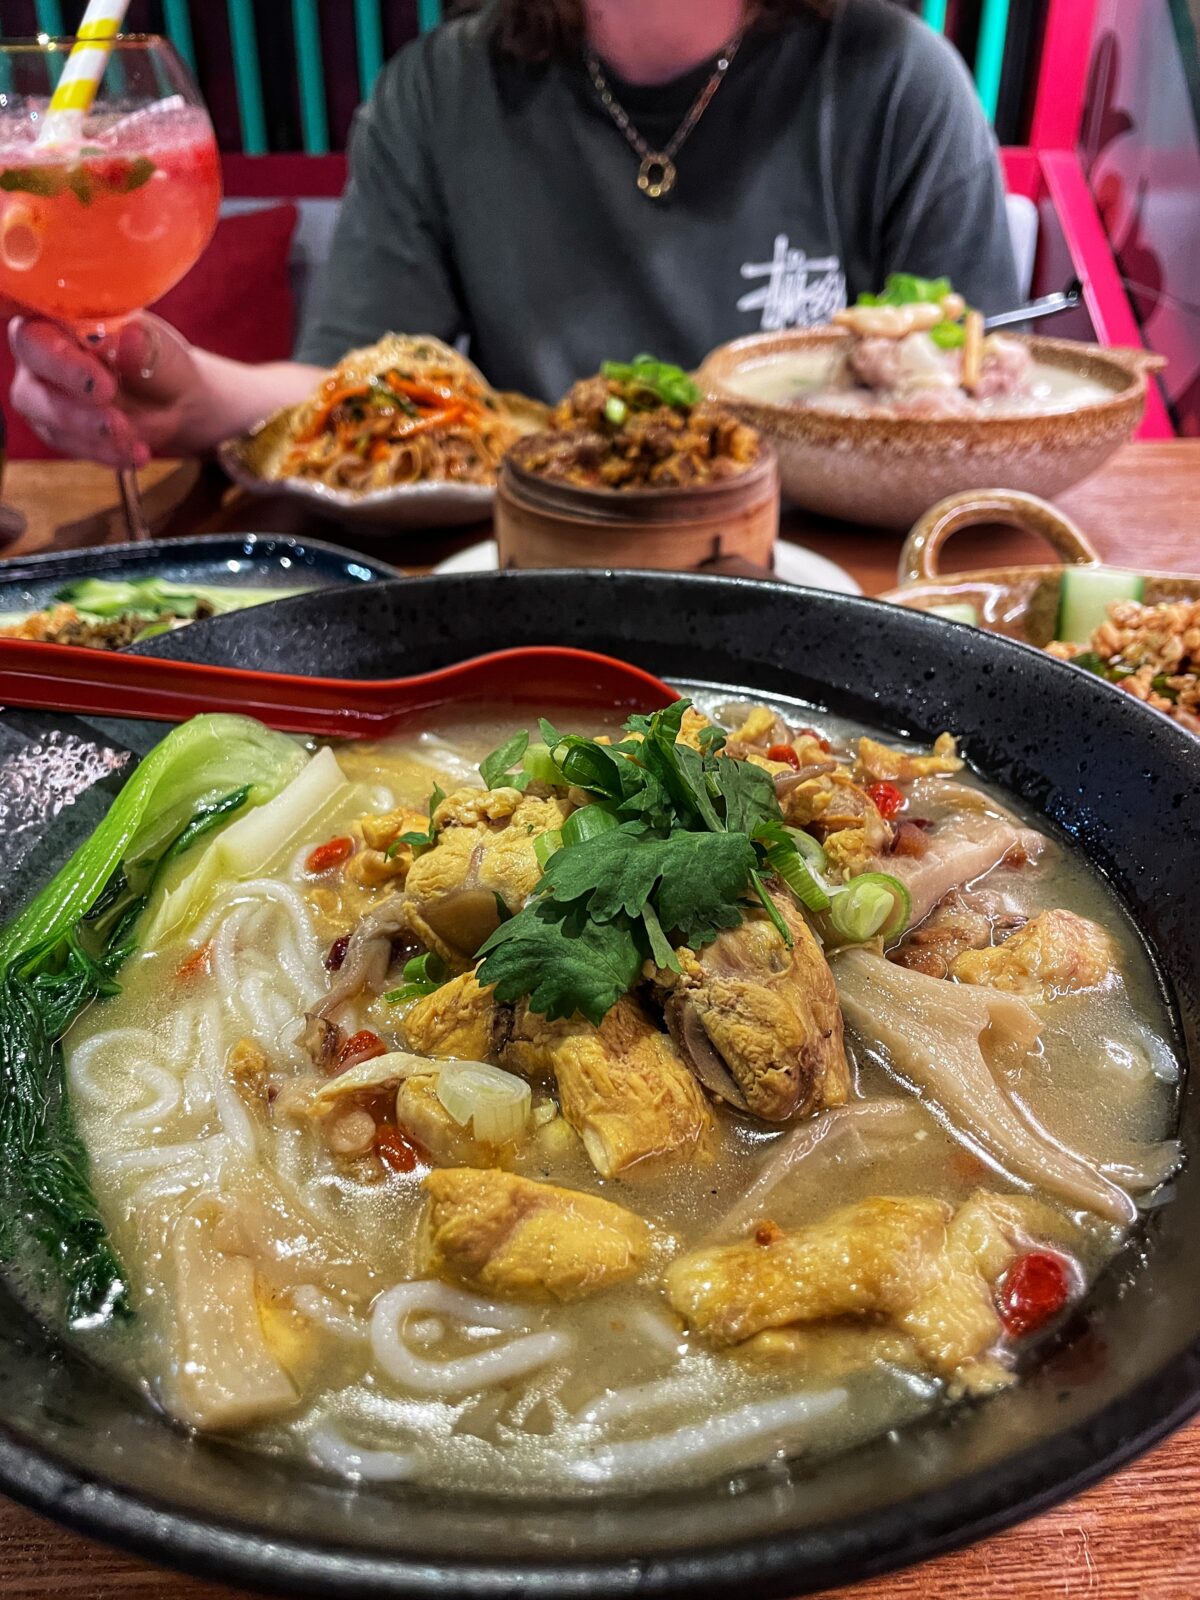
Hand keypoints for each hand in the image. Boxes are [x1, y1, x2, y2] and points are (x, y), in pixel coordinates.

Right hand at [8, 312, 201, 466]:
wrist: (174, 398)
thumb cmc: (156, 358)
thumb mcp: (156, 347)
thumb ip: (139, 343)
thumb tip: (127, 338)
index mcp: (54, 319)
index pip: (36, 335)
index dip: (60, 360)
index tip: (101, 383)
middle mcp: (39, 356)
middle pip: (31, 381)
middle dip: (72, 404)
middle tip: (112, 413)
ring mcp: (43, 395)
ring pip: (46, 417)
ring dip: (89, 432)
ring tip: (129, 435)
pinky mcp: (58, 429)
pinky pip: (71, 444)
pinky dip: (105, 452)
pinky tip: (134, 454)